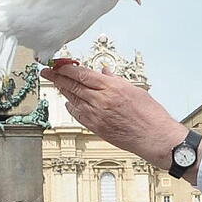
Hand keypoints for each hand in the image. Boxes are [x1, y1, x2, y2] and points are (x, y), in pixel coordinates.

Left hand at [41, 65, 188, 176]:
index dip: (66, 68)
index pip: (81, 73)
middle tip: (46, 72)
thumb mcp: (134, 90)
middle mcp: (101, 101)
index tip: (57, 63)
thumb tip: (104, 72)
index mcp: (111, 87)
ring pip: (73, 99)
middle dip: (57, 77)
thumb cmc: (150, 115)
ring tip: (55, 84)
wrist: (155, 137)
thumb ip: (115, 80)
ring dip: (62, 91)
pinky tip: (69, 103)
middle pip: (72, 85)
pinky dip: (71, 107)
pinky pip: (78, 115)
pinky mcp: (97, 128)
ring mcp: (97, 115)